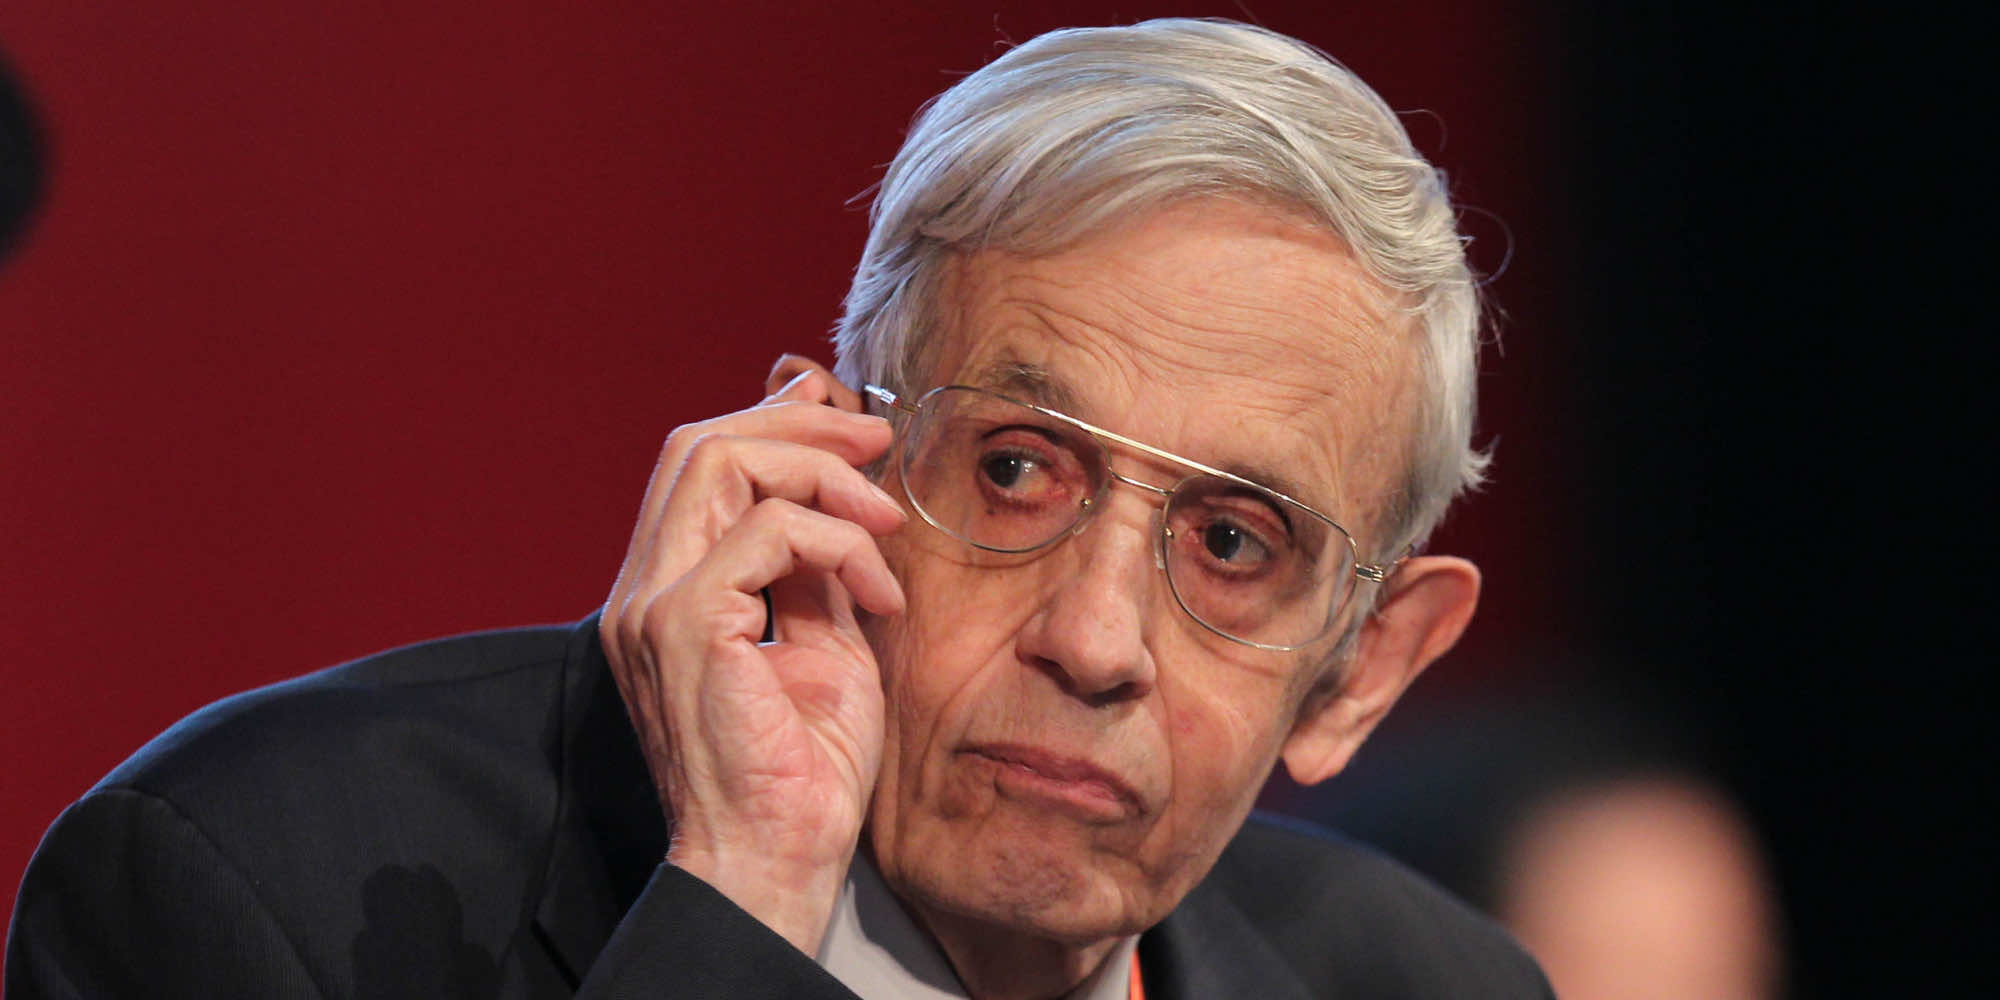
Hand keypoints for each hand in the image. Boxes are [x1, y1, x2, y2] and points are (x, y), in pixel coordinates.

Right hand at [600, 356, 905, 953]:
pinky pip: (767, 531)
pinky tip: (876, 591)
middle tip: (878, 441)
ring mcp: (655, 603)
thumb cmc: (804, 772)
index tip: (859, 435)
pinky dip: (836, 542)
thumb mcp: (824, 641)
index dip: (778, 422)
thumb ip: (818, 564)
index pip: (701, 464)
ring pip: (719, 460)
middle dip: (802, 423)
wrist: (777, 861)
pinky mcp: (686, 625)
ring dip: (821, 470)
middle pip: (701, 442)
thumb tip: (843, 485)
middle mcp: (646, 588)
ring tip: (884, 517)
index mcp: (669, 589)